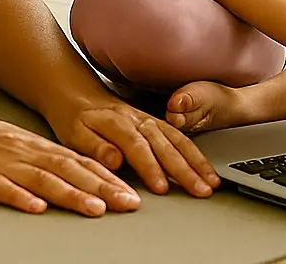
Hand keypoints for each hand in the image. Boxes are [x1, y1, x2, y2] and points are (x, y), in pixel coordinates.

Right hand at [0, 112, 144, 215]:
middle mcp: (21, 151)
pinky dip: (18, 197)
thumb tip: (78, 173)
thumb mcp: (14, 142)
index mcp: (32, 145)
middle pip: (67, 169)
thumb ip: (43, 158)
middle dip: (101, 188)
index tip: (132, 193)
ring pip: (40, 179)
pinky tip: (34, 207)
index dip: (107, 177)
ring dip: (69, 194)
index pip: (77, 160)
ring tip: (94, 208)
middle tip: (129, 204)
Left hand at [50, 97, 220, 197]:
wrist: (77, 94)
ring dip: (196, 162)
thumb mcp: (74, 133)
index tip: (162, 187)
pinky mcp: (155, 123)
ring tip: (211, 183)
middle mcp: (136, 120)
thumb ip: (94, 147)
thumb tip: (114, 160)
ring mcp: (148, 120)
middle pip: (164, 145)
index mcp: (116, 123)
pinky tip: (205, 168)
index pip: (137, 147)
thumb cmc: (74, 118)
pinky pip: (179, 136)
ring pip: (177, 140)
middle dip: (185, 169)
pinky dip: (195, 152)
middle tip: (200, 190)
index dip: (151, 167)